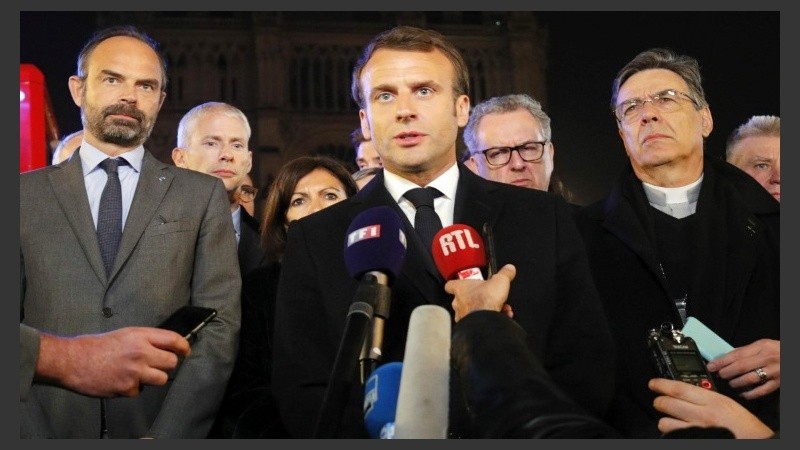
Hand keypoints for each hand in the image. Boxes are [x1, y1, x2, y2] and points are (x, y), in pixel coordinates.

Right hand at [36, 327, 190, 397]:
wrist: (72, 361)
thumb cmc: (96, 347)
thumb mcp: (125, 334)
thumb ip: (146, 339)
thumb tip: (166, 345)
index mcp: (140, 336)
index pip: (173, 340)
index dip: (184, 346)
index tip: (185, 351)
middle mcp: (141, 353)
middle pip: (171, 362)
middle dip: (166, 364)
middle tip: (156, 364)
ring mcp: (134, 372)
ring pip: (161, 379)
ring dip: (153, 378)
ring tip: (138, 373)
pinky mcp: (127, 388)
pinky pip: (140, 390)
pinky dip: (133, 388)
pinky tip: (120, 380)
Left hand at [445, 264, 515, 321]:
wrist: (486, 318)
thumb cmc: (486, 299)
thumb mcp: (500, 280)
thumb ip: (505, 274)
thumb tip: (509, 269)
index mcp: (461, 288)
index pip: (450, 285)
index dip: (455, 284)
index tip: (460, 284)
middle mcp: (458, 303)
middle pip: (462, 299)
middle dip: (476, 299)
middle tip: (487, 298)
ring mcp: (462, 316)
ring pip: (471, 312)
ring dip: (484, 310)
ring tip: (497, 308)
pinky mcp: (469, 326)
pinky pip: (477, 322)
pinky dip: (488, 319)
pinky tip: (500, 317)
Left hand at [649, 378, 773, 438]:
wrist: (755, 442)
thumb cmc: (744, 426)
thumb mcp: (727, 404)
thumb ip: (706, 397)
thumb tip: (684, 392)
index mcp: (712, 401)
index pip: (679, 388)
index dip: (661, 384)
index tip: (653, 383)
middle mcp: (703, 415)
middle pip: (667, 403)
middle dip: (658, 401)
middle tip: (659, 401)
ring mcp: (697, 430)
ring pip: (665, 423)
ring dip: (665, 420)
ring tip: (672, 420)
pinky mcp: (694, 441)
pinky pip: (673, 436)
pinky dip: (673, 433)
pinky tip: (679, 431)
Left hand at [706, 339, 778, 398]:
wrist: (795, 356)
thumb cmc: (778, 350)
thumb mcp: (762, 345)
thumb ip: (746, 351)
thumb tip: (726, 358)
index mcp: (761, 347)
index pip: (736, 354)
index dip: (721, 361)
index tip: (711, 366)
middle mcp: (766, 359)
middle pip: (741, 367)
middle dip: (726, 372)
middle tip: (719, 375)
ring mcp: (773, 372)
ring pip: (750, 379)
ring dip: (736, 382)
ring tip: (730, 383)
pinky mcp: (778, 383)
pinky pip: (762, 391)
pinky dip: (750, 394)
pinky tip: (743, 394)